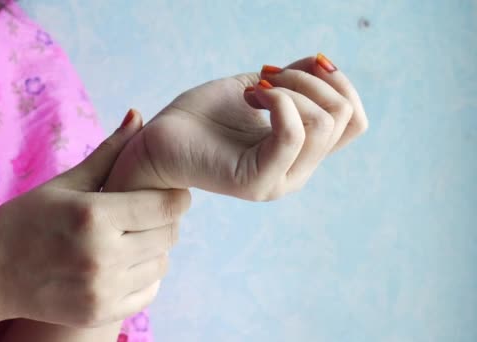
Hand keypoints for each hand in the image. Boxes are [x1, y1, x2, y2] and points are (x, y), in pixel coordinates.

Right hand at [0, 111, 189, 340]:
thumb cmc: (24, 220)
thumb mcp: (65, 183)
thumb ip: (109, 153)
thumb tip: (138, 115)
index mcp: (95, 216)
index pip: (167, 206)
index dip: (177, 195)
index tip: (171, 191)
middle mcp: (102, 256)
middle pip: (168, 234)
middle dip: (166, 219)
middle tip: (149, 211)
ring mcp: (102, 290)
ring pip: (161, 264)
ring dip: (156, 247)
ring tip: (134, 236)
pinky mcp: (100, 313)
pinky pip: (148, 292)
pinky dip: (145, 275)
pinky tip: (125, 262)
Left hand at [104, 54, 367, 200]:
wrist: (160, 138)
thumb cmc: (204, 114)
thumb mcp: (260, 88)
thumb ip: (295, 82)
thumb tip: (324, 65)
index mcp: (301, 152)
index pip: (354, 121)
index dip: (339, 83)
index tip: (302, 65)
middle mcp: (297, 172)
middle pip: (344, 117)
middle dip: (310, 80)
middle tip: (266, 76)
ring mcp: (279, 181)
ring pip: (322, 123)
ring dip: (289, 88)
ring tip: (253, 89)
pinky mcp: (256, 182)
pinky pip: (291, 134)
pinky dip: (276, 101)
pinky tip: (248, 96)